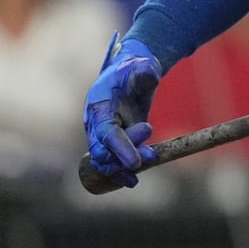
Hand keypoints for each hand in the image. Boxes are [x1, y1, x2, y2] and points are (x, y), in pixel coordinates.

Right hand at [83, 34, 162, 187]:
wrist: (131, 72)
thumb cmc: (135, 68)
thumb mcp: (141, 65)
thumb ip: (144, 71)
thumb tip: (148, 75)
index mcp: (99, 105)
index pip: (106, 132)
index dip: (120, 148)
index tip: (135, 162)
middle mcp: (96, 122)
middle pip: (103, 150)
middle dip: (124, 158)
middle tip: (152, 155)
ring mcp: (102, 134)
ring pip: (105, 160)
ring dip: (124, 168)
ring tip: (150, 162)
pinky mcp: (112, 141)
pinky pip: (110, 162)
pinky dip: (120, 173)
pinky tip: (132, 181)